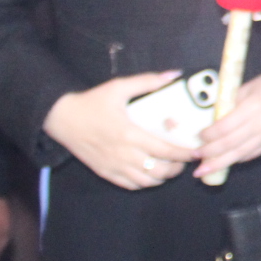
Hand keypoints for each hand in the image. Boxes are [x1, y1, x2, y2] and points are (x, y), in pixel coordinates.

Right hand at [44, 70, 199, 189]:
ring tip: (172, 167)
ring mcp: (113, 166)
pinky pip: (130, 185)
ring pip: (147, 182)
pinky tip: (152, 173)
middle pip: (160, 170)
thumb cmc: (92, 102)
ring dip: (163, 177)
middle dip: (178, 167)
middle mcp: (123, 154)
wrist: (61, 118)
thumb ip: (147, 81)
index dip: (186, 153)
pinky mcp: (105, 172)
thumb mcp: (119, 87)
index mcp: (130, 133)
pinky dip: (145, 183)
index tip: (198, 151)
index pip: (166, 150)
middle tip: (186, 159)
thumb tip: (174, 74)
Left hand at [196, 53, 260, 179]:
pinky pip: (252, 155)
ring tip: (204, 170)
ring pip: (240, 154)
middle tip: (194, 156)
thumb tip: (207, 120)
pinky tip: (224, 162)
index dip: (208, 135)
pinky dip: (236, 159)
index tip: (197, 137)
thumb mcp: (246, 87)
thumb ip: (229, 103)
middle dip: (209, 153)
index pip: (225, 127)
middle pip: (230, 144)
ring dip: (220, 163)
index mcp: (254, 106)